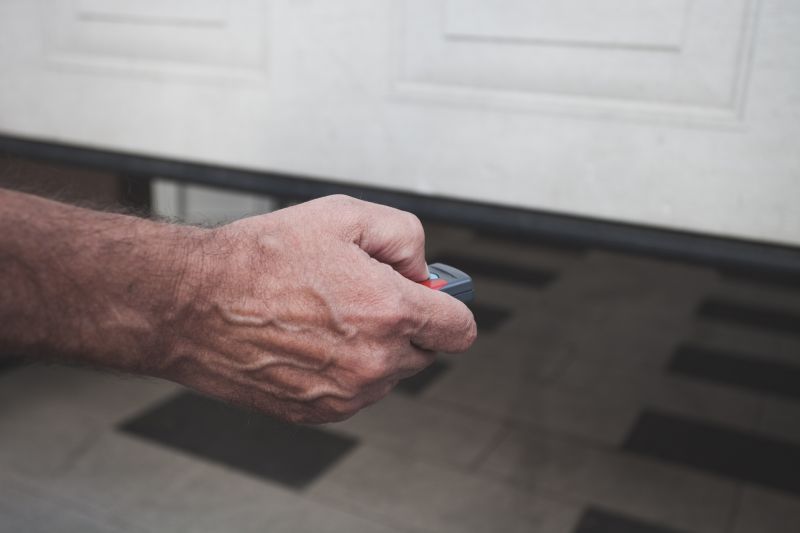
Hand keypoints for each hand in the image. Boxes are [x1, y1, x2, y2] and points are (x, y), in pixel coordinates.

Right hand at [161, 195, 476, 422]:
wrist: (191, 304)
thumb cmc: (258, 259)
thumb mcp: (343, 216)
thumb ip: (404, 238)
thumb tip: (423, 270)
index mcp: (389, 312)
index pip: (459, 329)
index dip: (449, 308)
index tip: (434, 299)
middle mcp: (373, 362)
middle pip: (424, 351)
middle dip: (404, 323)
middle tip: (362, 295)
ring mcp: (345, 394)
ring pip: (387, 373)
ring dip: (372, 347)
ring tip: (323, 314)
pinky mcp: (318, 413)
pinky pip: (354, 392)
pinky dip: (343, 369)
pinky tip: (307, 339)